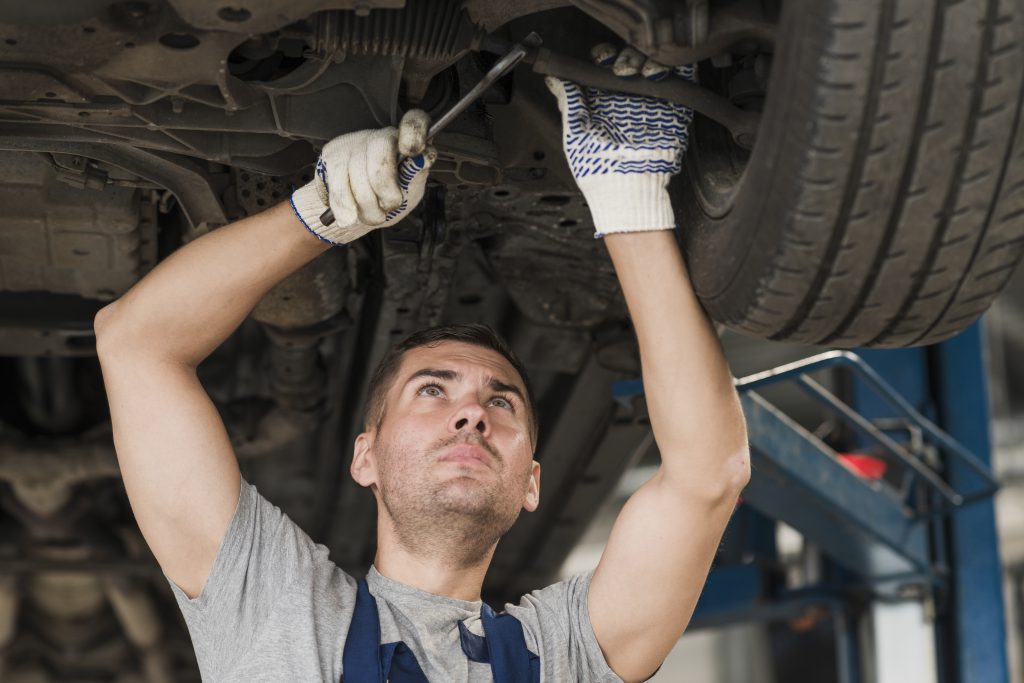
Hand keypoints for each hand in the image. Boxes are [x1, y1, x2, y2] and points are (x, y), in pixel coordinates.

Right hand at [290, 110, 436, 245]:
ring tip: (374, 216)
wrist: (357, 210)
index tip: (411, 151)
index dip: (413, 133)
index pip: (414, 122)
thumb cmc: (389, 197)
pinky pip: (339, 185)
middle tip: (390, 206)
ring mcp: (352, 144)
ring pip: (358, 173)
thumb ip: (416, 175)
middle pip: (380, 150)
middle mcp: (379, 136)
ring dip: (368, 207)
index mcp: (405, 141)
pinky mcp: (331, 157)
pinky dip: (346, 207)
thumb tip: (424, 158)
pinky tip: (350, 217)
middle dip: (385, 188)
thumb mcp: (410, 190)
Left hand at [545, 45, 694, 236]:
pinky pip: (680, 77)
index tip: (602, 60)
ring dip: (646, 60)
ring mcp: (651, 100)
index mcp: (603, 100)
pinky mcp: (674, 108)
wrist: (626, 190)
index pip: (604, 63)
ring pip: (652, 62)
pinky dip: (674, 67)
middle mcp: (627, 96)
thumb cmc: (597, 169)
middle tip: (622, 71)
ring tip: (640, 74)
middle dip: (626, 56)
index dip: (603, 55)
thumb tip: (553, 77)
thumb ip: (569, 103)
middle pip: (629, 57)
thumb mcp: (576, 134)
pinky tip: (657, 74)